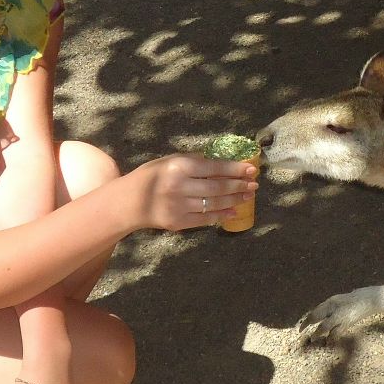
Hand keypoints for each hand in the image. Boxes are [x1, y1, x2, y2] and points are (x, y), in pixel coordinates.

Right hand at [119, 153, 257, 230]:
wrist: (129, 202)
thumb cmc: (152, 176)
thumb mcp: (170, 161)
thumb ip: (195, 161)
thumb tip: (225, 164)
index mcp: (178, 166)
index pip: (214, 168)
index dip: (235, 169)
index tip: (251, 169)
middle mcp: (179, 186)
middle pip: (218, 187)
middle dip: (239, 185)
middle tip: (254, 184)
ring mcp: (179, 206)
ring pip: (215, 203)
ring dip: (235, 199)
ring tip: (248, 196)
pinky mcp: (178, 222)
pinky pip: (206, 219)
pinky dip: (222, 215)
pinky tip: (234, 211)